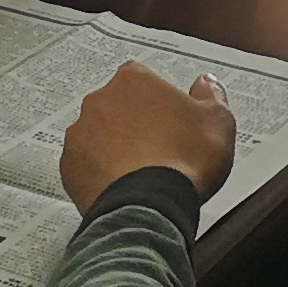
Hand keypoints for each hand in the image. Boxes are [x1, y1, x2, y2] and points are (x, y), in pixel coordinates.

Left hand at [59, 63, 238, 213]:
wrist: (151, 206)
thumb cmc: (184, 161)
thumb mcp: (217, 122)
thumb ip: (211, 96)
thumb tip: (206, 85)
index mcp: (134, 80)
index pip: (145, 81)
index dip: (160, 103)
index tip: (171, 120)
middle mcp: (100, 100)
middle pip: (118, 106)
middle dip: (134, 123)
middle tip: (158, 147)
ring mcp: (81, 132)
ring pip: (98, 135)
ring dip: (114, 147)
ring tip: (140, 171)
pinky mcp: (70, 165)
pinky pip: (84, 164)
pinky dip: (99, 173)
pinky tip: (121, 185)